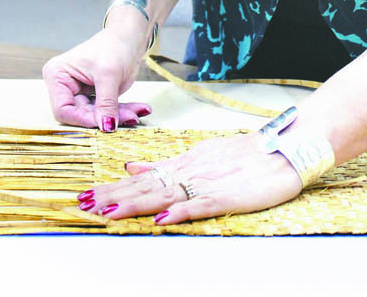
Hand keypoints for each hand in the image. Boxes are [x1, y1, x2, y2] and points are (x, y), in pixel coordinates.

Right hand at [42, 22, 151, 130]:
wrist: (130, 37)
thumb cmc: (115, 45)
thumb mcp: (109, 74)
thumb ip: (106, 103)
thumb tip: (106, 128)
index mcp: (57, 75)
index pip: (63, 109)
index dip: (83, 119)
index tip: (105, 124)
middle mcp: (65, 85)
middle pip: (81, 114)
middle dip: (106, 117)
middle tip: (131, 118)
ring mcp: (80, 92)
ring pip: (96, 115)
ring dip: (118, 116)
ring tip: (139, 111)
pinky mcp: (95, 96)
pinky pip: (106, 110)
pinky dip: (122, 111)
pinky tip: (139, 109)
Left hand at [76, 132, 302, 224]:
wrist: (283, 148)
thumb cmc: (246, 155)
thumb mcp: (201, 155)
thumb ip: (168, 164)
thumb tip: (133, 169)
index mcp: (185, 162)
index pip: (142, 178)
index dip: (113, 188)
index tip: (87, 195)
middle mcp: (190, 170)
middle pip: (145, 186)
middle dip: (113, 196)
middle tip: (83, 204)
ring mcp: (207, 182)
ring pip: (165, 194)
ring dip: (135, 204)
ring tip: (108, 212)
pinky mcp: (227, 195)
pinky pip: (200, 205)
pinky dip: (180, 211)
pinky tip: (161, 218)